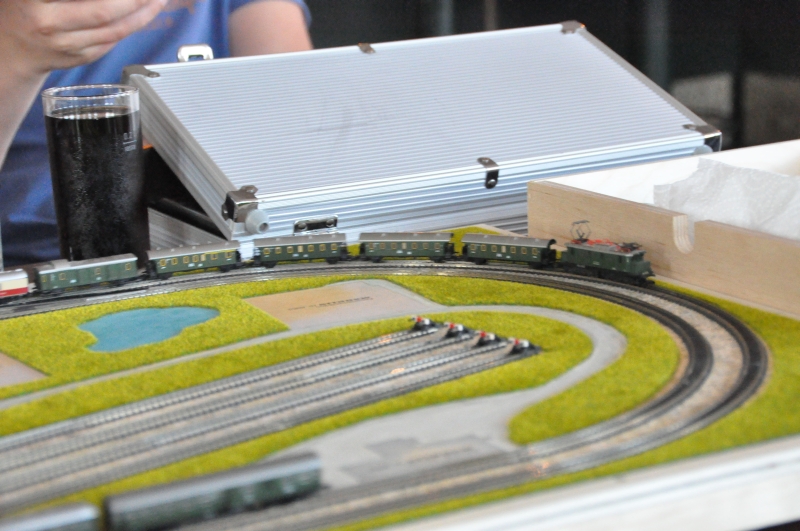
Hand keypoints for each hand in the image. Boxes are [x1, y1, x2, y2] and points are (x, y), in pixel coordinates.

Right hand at [0, 0, 165, 78]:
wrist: (10, 51)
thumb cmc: (21, 9)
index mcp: (32, 1)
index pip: (88, 0)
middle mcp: (48, 24)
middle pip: (103, 11)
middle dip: (135, 1)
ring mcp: (65, 46)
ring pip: (114, 31)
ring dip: (142, 15)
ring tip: (157, 0)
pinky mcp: (79, 58)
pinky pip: (112, 41)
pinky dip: (131, 27)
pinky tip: (143, 15)